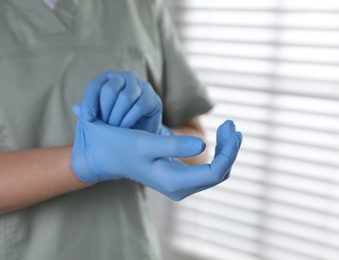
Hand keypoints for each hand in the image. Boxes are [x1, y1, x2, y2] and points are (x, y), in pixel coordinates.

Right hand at [71, 112, 242, 199]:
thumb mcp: (144, 143)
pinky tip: (219, 137)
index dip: (228, 151)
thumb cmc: (121, 146)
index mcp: (173, 181)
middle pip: (219, 173)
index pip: (214, 172)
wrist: (105, 155)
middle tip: (232, 124)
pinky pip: (207, 169)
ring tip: (230, 127)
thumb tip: (203, 146)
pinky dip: (217, 153)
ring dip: (226, 150)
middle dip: (230, 149)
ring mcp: (180, 184)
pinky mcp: (179, 176)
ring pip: (216, 172)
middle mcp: (179, 187)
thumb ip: (173, 146)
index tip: (229, 127)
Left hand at [74, 71, 169, 134]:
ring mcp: (141, 85)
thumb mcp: (100, 116)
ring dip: (116, 116)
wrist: (141, 132)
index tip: (87, 118)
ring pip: (125, 97)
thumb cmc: (116, 121)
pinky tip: (124, 129)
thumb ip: (89, 111)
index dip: (89, 102)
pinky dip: (128, 120)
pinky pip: (138, 107)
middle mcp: (125, 77)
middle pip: (110, 89)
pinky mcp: (152, 97)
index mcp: (108, 78)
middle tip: (103, 126)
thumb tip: (76, 108)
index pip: (95, 86)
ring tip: (113, 129)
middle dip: (105, 111)